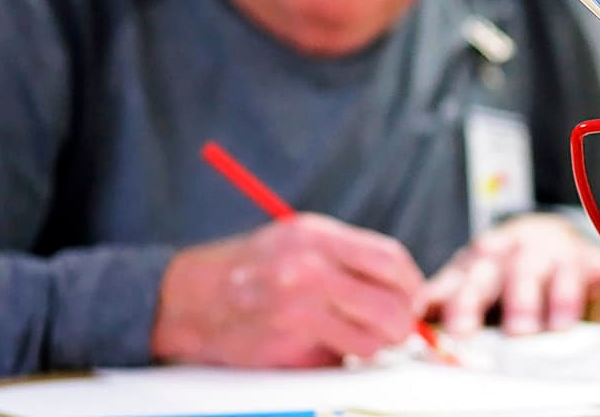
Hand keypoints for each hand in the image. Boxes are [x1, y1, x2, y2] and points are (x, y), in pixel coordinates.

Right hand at [152, 213, 425, 367]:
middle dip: (403, 323)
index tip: (415, 297)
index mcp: (317, 237)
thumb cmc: (251, 267)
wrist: (184, 299)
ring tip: (356, 338)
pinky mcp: (284, 347)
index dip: (412, 284)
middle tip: (398, 329)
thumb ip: (349, 257)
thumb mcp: (299, 238)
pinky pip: (337, 361)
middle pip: (391, 305)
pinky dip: (340, 359)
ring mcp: (296, 311)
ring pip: (371, 341)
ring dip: (372, 346)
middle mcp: (308, 271)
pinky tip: (323, 345)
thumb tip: (405, 287)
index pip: (391, 260)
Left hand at [423, 214, 599, 335]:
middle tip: (518, 331)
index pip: (472, 280)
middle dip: (519, 301)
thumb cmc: (500, 267)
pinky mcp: (599, 265)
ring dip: (562, 299)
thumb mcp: (469, 274)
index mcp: (486, 258)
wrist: (544, 232)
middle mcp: (524, 254)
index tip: (460, 332)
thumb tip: (409, 317)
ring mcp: (564, 257)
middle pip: (520, 273)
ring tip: (560, 327)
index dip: (466, 304)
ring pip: (564, 273)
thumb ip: (445, 295)